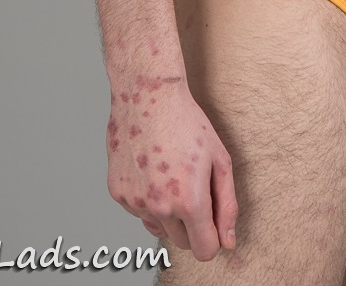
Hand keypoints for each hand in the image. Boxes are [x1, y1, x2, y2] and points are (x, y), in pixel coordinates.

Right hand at [106, 72, 237, 260]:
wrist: (148, 94)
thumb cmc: (187, 123)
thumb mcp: (219, 160)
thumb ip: (227, 206)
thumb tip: (227, 242)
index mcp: (189, 201)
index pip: (204, 251)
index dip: (212, 239)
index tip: (212, 221)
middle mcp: (160, 207)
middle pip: (182, 243)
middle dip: (191, 225)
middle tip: (192, 188)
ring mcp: (135, 201)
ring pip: (159, 227)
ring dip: (167, 212)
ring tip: (171, 174)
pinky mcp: (118, 193)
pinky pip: (139, 211)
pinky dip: (147, 198)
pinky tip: (152, 169)